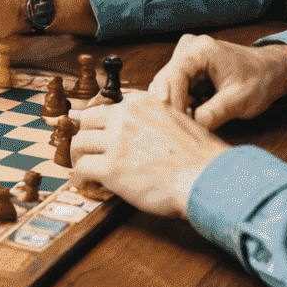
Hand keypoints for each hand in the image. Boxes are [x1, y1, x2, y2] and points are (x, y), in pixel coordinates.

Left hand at [68, 95, 229, 216]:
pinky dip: (81, 178)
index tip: (97, 132)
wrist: (207, 178)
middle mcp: (125, 117)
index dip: (100, 123)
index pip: (105, 105)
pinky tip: (87, 184)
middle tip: (88, 151)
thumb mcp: (178, 120)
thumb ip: (154, 119)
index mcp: (141, 103)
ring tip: (85, 168)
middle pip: (86, 121)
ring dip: (80, 157)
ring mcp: (116, 141)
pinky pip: (82, 169)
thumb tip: (141, 130)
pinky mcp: (111, 168)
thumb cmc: (201, 157)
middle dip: (86, 136)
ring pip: (79, 143)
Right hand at [147, 34, 286, 129]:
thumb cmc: (258, 80)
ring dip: (175, 105)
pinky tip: (192, 114)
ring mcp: (185, 57)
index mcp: (202, 49)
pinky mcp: (186, 68)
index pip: (175, 74)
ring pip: (166, 85)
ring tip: (190, 121)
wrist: (269, 71)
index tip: (177, 122)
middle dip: (171, 105)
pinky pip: (173, 88)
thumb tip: (196, 123)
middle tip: (182, 128)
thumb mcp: (241, 98)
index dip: (172, 99)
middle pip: (165, 79)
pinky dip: (180, 103)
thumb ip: (218, 110)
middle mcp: (189, 48)